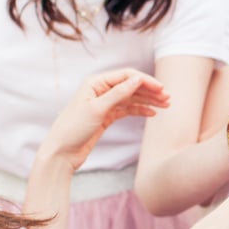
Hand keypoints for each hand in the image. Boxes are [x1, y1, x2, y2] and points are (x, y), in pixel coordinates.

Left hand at [44, 68, 168, 171]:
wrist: (62, 152)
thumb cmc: (73, 128)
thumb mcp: (97, 108)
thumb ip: (118, 93)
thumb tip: (138, 79)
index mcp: (95, 83)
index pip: (126, 76)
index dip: (145, 81)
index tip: (161, 89)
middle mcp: (100, 91)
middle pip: (131, 86)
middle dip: (150, 91)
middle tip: (167, 98)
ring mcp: (104, 104)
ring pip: (131, 98)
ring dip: (148, 101)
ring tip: (165, 105)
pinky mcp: (106, 117)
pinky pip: (127, 110)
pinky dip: (140, 110)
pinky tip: (152, 113)